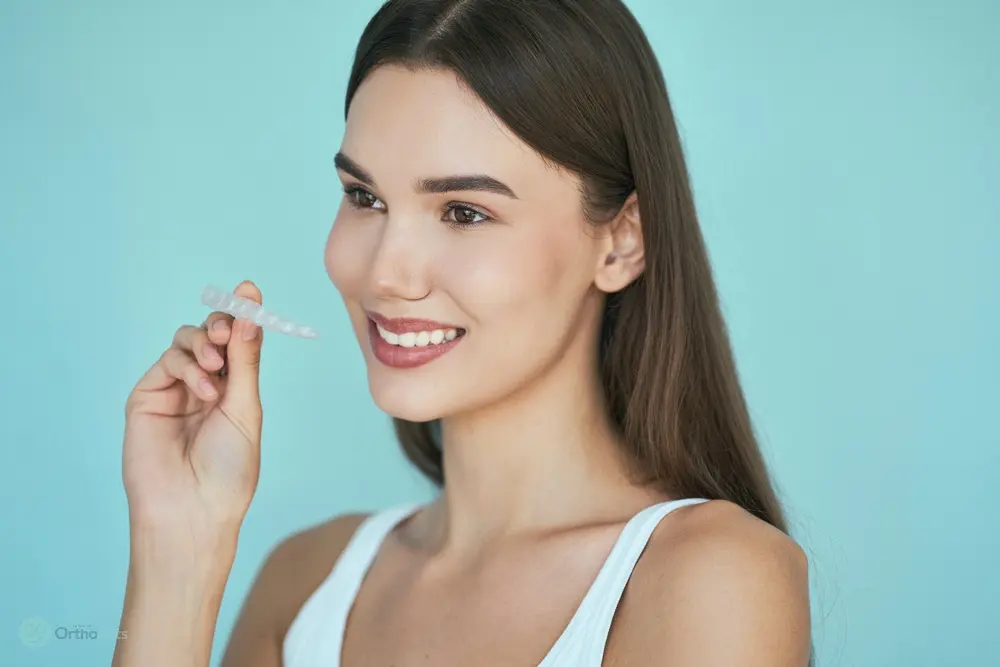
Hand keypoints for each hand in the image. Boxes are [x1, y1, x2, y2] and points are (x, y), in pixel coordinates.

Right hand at [122, 280, 264, 542]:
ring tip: (217, 371)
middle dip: (222, 324)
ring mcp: (175, 390)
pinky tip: (204, 391)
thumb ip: (244, 358)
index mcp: (235, 389)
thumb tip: (250, 307)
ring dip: (205, 344)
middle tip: (229, 331)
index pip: (239, 341)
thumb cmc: (228, 468)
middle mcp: (206, 385)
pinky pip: (169, 361)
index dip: (243, 316)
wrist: (193, 509)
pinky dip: (189, 366)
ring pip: (187, 341)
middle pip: (212, 333)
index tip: (250, 291)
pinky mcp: (148, 396)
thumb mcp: (245, 407)